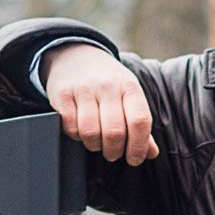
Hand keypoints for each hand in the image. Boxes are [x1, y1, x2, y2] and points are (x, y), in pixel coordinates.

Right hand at [44, 44, 157, 166]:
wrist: (75, 56)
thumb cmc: (106, 82)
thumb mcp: (127, 95)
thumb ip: (139, 124)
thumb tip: (151, 153)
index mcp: (129, 87)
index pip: (140, 121)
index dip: (138, 146)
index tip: (134, 159)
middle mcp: (108, 86)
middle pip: (115, 132)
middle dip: (114, 151)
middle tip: (112, 154)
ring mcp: (84, 89)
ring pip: (90, 133)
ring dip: (94, 146)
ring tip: (96, 143)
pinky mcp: (62, 94)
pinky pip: (70, 127)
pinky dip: (75, 135)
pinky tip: (80, 131)